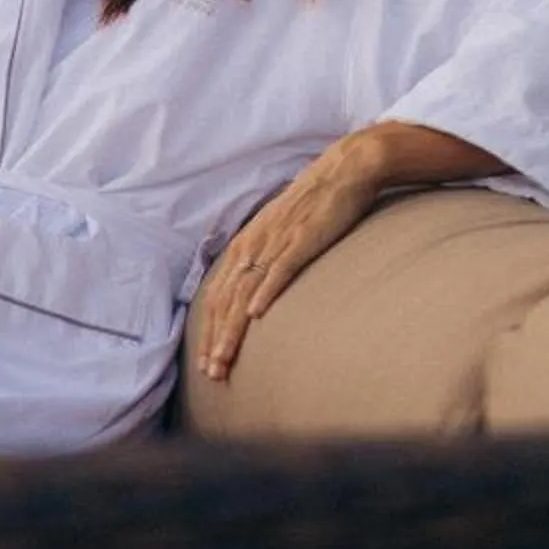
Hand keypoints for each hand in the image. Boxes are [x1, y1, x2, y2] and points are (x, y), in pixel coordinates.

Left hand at [191, 137, 387, 384]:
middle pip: (225, 301)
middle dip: (216, 341)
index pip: (217, 297)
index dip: (210, 332)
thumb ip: (262, 261)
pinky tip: (257, 315)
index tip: (208, 365)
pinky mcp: (301, 240)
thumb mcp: (277, 235)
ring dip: (233, 330)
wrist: (340, 173)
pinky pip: (279, 270)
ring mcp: (275, 243)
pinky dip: (266, 293)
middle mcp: (252, 245)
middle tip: (213, 374)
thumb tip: (253, 296)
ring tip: (225, 359)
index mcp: (243, 246)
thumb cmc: (311, 208)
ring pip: (245, 293)